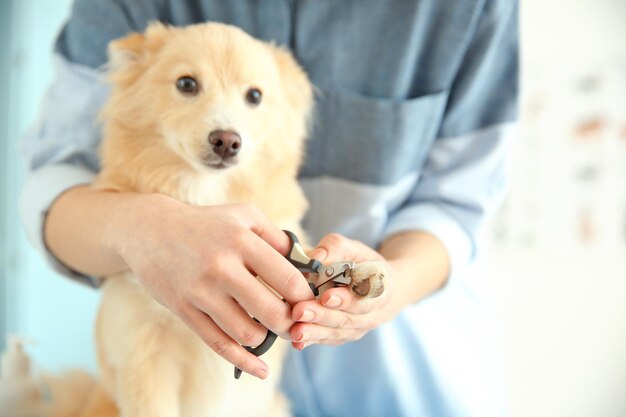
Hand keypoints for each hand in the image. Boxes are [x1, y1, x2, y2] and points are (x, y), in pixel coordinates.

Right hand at [112, 194, 313, 377]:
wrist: (151, 230)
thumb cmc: (208, 224)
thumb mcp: (245, 216)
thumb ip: (278, 238)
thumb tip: (307, 266)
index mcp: (241, 241)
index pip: (288, 279)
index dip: (305, 297)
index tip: (310, 303)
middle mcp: (221, 266)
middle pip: (271, 311)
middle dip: (290, 323)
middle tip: (295, 323)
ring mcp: (200, 291)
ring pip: (246, 332)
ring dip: (266, 338)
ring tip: (269, 330)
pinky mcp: (183, 309)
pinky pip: (218, 343)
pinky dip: (242, 361)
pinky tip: (259, 369)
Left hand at [289, 233, 394, 348]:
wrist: (376, 287)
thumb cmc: (361, 263)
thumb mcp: (352, 248)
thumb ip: (335, 248)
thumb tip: (315, 257)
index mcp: (381, 289)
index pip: (365, 297)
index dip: (346, 299)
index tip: (326, 297)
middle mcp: (372, 314)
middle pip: (347, 319)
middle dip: (322, 316)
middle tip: (300, 311)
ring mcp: (357, 328)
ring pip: (336, 333)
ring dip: (315, 332)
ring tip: (296, 331)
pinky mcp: (342, 336)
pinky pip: (327, 340)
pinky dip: (312, 341)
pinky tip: (297, 342)